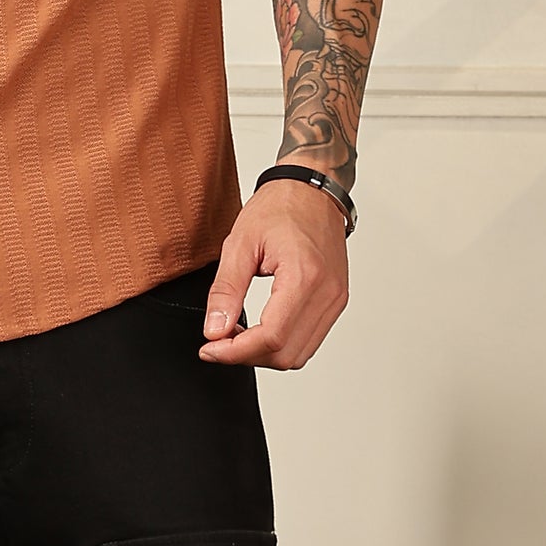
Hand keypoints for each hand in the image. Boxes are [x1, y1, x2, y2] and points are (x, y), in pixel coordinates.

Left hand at [197, 181, 349, 369]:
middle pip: (286, 354)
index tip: (209, 348)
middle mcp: (327, 293)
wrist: (311, 189)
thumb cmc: (279, 208)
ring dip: (263, 354)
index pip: (271, 337)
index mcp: (304, 276)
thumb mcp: (239, 244)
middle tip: (217, 342)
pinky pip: (308, 340)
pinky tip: (258, 328)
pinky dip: (281, 344)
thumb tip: (214, 331)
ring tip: (236, 334)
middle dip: (247, 355)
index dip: (235, 352)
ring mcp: (336, 299)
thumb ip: (226, 291)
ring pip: (299, 355)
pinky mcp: (336, 301)